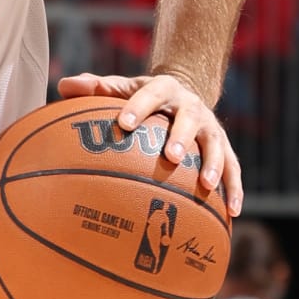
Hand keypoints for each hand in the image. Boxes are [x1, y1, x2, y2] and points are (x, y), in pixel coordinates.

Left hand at [56, 70, 241, 215]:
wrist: (183, 95)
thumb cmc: (142, 98)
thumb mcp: (122, 88)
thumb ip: (96, 88)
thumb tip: (64, 85)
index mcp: (165, 89)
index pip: (151, 94)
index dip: (137, 106)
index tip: (123, 123)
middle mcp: (192, 107)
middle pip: (189, 119)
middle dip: (180, 137)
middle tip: (170, 156)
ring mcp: (211, 128)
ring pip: (216, 145)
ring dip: (214, 164)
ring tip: (206, 186)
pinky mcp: (225, 148)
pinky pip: (234, 169)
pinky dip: (235, 189)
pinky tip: (232, 213)